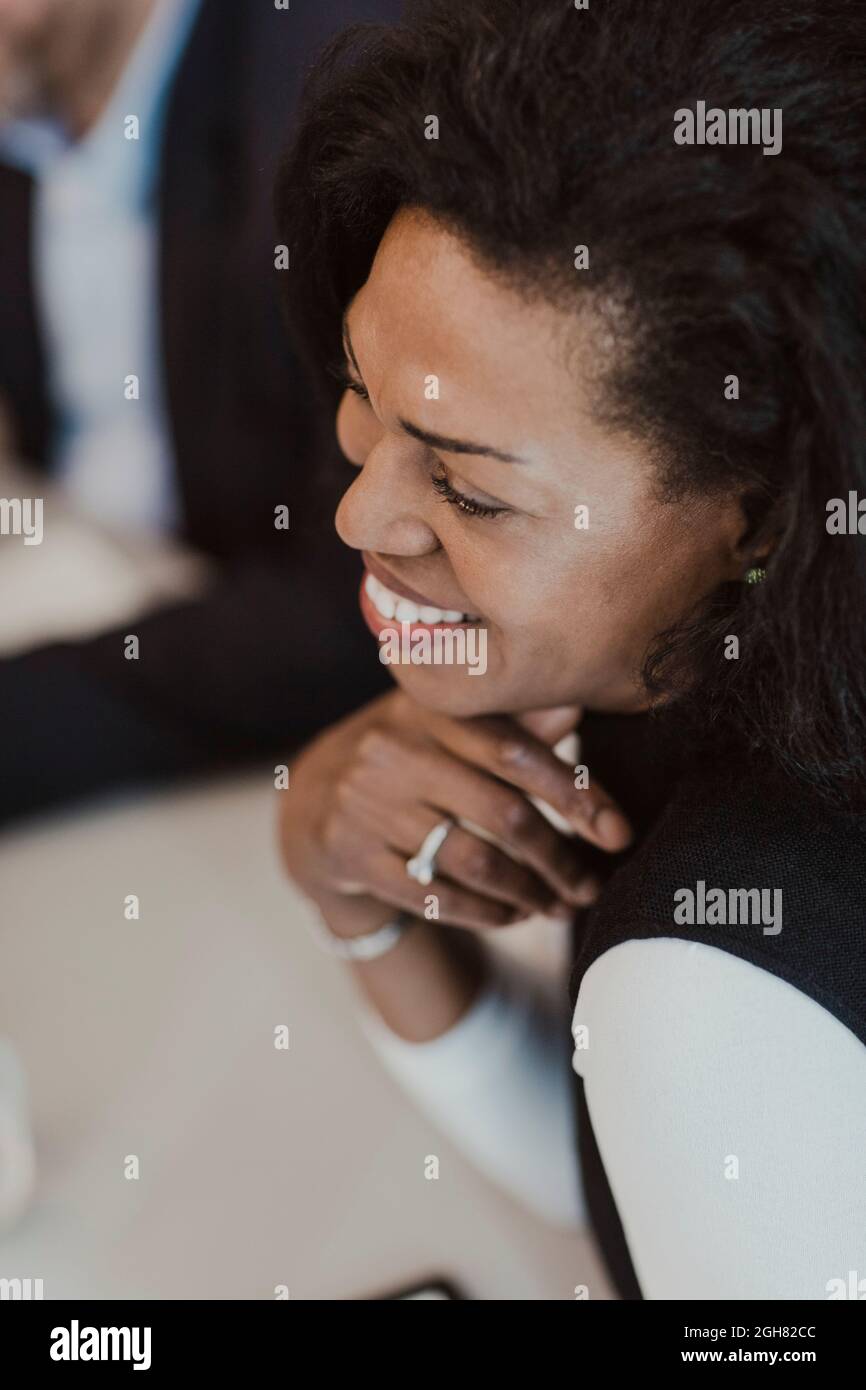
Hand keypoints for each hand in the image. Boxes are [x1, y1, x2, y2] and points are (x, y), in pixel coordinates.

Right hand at [279, 689, 632, 933]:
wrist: (310, 798)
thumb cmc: (406, 754)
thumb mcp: (445, 724)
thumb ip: (512, 720)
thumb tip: (581, 697)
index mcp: (428, 709)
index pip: (516, 752)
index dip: (576, 794)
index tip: (618, 833)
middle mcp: (394, 751)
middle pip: (503, 814)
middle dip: (559, 859)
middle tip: (590, 885)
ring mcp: (367, 805)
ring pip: (474, 862)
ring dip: (528, 893)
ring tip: (558, 906)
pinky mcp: (352, 856)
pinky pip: (435, 897)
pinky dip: (486, 913)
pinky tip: (512, 915)